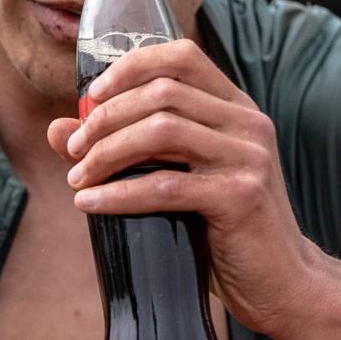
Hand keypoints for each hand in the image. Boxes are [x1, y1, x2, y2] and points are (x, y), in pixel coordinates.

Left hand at [47, 38, 333, 337]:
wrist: (282, 283)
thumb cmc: (224, 232)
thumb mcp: (177, 181)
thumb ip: (125, 149)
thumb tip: (58, 129)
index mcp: (236, 108)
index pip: (182, 56)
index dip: (130, 67)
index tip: (90, 97)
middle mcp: (247, 123)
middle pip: (162, 92)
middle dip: (105, 118)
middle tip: (74, 150)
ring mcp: (248, 157)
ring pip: (161, 131)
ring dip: (107, 153)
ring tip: (79, 178)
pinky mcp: (240, 197)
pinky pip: (165, 186)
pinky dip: (118, 194)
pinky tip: (90, 204)